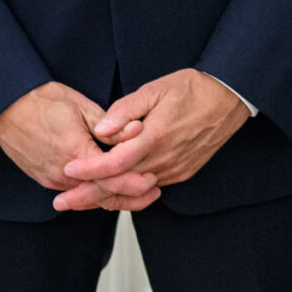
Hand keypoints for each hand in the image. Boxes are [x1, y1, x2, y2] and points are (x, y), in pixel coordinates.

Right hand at [0, 83, 141, 209]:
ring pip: (89, 196)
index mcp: (75, 152)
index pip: (111, 178)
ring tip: (138, 193)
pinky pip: (75, 191)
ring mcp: (52, 178)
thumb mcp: (82, 106)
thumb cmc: (43, 101)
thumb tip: (136, 131)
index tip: (152, 180)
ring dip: (113, 196)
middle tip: (152, 191)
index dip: (134, 182)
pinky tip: (111, 188)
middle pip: (102, 194)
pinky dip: (95, 193)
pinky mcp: (45, 179)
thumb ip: (110, 125)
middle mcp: (62, 172)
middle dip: (130, 196)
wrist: (7, 107)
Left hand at [58, 70, 251, 210]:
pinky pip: (150, 187)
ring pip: (134, 191)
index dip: (88, 171)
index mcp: (155, 138)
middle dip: (87, 196)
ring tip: (80, 199)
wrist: (229, 98)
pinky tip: (112, 189)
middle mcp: (164, 160)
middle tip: (61, 202)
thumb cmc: (193, 89)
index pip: (114, 164)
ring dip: (107, 196)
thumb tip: (101, 129)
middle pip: (119, 185)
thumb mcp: (155, 89)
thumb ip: (125, 110)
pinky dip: (129, 190)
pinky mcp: (182, 173)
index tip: (67, 172)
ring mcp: (175, 170)